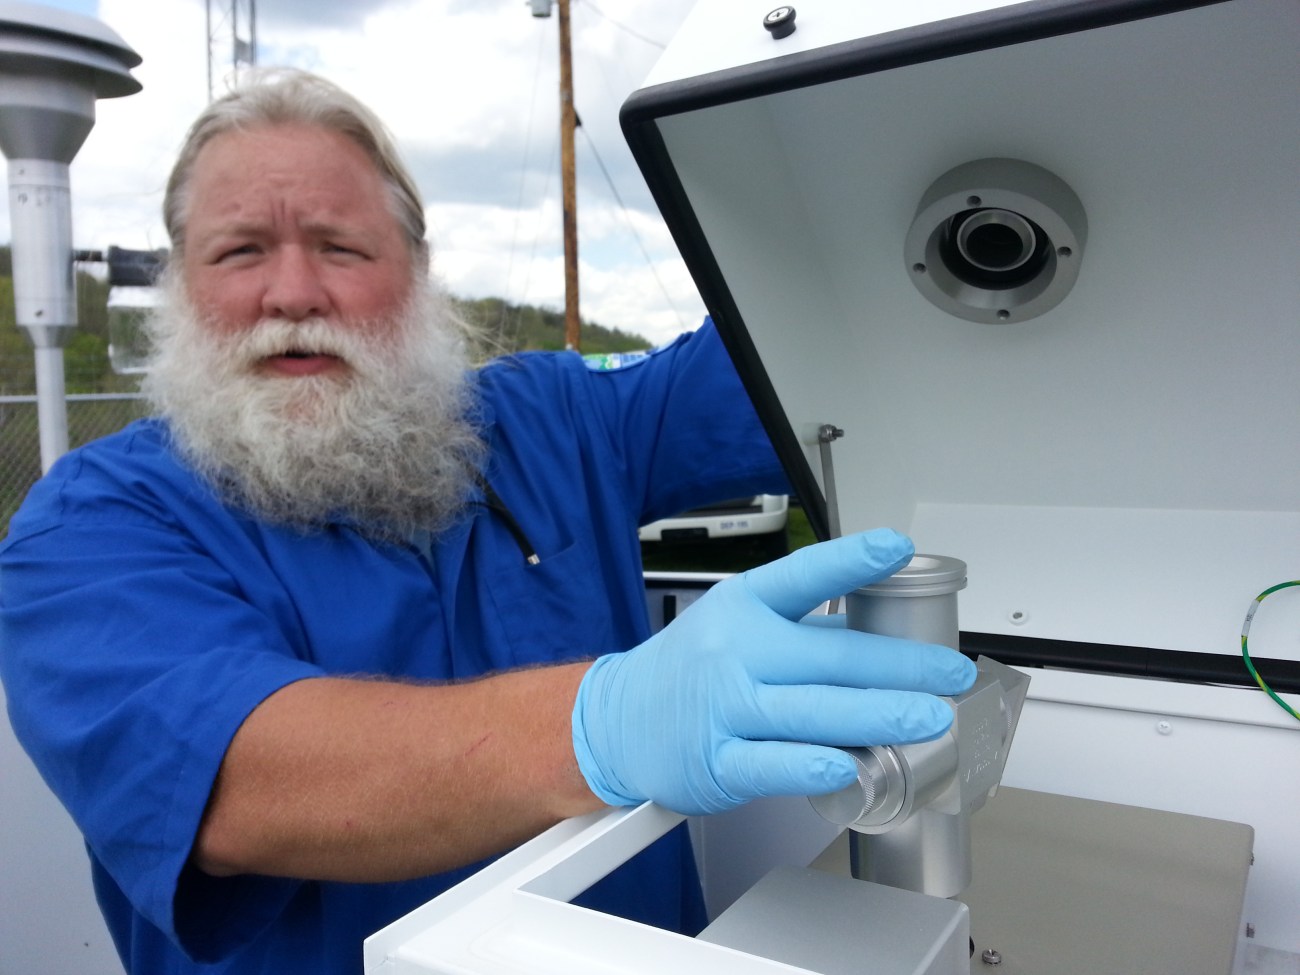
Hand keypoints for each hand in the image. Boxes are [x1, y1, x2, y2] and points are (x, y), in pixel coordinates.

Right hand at [572, 529, 976, 814]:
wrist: (617, 720)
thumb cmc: (690, 668)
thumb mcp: (739, 625)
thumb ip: (808, 629)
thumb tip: (886, 633)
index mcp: (744, 607)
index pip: (802, 576)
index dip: (851, 560)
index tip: (896, 546)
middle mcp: (736, 651)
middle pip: (829, 657)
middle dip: (901, 667)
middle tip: (952, 674)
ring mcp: (726, 707)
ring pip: (813, 711)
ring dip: (878, 716)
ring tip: (929, 719)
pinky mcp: (718, 761)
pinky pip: (772, 763)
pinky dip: (812, 765)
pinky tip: (850, 765)